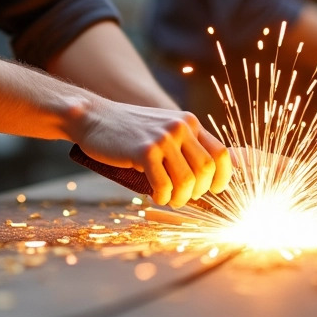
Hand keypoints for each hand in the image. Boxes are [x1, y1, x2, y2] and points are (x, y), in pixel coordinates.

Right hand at [72, 101, 231, 207]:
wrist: (93, 116)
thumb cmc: (128, 130)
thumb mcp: (161, 128)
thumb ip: (183, 144)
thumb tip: (205, 178)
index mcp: (188, 122)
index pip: (221, 152)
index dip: (223, 177)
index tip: (215, 190)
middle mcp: (180, 127)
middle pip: (206, 170)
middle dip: (199, 191)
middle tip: (184, 197)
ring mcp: (163, 138)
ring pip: (187, 181)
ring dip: (180, 198)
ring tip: (170, 200)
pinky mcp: (144, 150)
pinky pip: (164, 185)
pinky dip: (163, 197)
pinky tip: (156, 197)